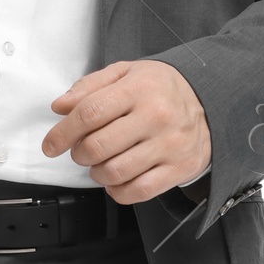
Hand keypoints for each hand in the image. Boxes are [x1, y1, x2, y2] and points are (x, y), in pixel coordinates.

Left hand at [42, 58, 211, 202]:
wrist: (212, 101)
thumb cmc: (162, 88)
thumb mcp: (127, 72)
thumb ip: (90, 87)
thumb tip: (60, 107)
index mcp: (139, 88)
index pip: (89, 113)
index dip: (62, 133)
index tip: (51, 145)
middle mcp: (156, 116)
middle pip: (97, 147)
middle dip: (78, 154)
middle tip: (81, 151)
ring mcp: (170, 145)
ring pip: (114, 172)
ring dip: (97, 173)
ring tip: (101, 163)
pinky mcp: (179, 168)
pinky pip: (138, 191)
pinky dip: (118, 190)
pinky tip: (116, 179)